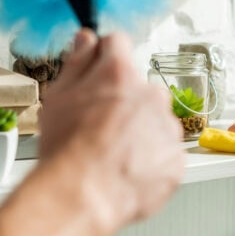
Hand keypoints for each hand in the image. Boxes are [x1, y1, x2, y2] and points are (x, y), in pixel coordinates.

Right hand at [38, 30, 184, 230]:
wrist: (84, 195)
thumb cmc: (67, 150)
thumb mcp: (58, 96)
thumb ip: (77, 62)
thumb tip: (87, 40)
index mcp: (120, 74)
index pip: (116, 44)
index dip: (102, 58)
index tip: (96, 72)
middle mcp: (151, 95)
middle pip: (138, 88)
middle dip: (122, 102)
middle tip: (97, 127)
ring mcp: (168, 128)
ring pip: (154, 121)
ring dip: (138, 132)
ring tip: (111, 155)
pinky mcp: (176, 159)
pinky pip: (164, 153)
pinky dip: (149, 161)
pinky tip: (125, 171)